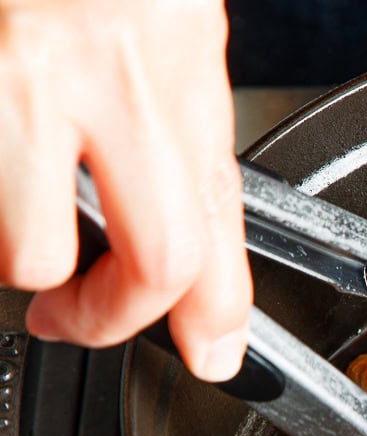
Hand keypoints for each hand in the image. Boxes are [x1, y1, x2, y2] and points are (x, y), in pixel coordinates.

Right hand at [0, 0, 251, 380]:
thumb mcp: (161, 17)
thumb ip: (171, 110)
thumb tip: (188, 215)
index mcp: (174, 53)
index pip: (222, 217)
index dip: (223, 309)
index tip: (216, 351)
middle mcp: (106, 70)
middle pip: (158, 259)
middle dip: (117, 319)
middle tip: (83, 320)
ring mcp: (17, 76)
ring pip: (30, 248)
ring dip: (25, 261)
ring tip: (21, 233)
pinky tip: (0, 166)